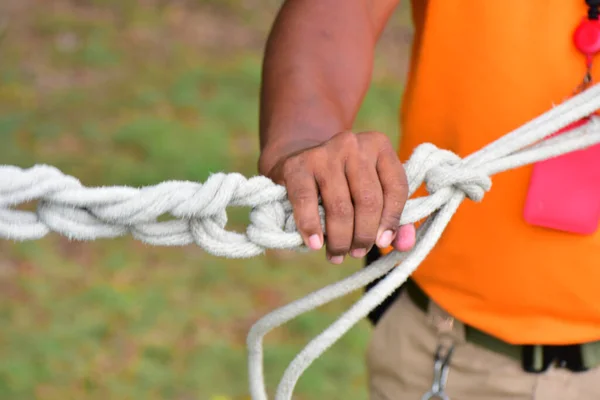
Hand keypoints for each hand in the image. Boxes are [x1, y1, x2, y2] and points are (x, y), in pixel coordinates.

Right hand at [261, 131, 415, 263]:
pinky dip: (311, 227)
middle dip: (364, 235)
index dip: (392, 220)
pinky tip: (315, 244)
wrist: (299, 158)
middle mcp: (353, 144)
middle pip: (368, 200)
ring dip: (340, 239)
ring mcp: (324, 152)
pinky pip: (307, 203)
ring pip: (340, 207)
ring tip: (337, 254)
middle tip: (357, 252)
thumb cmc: (343, 181)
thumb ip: (393, 218)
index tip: (382, 243)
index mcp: (379, 146)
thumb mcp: (372, 189)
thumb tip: (404, 244)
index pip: (396, 187)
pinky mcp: (297, 165)